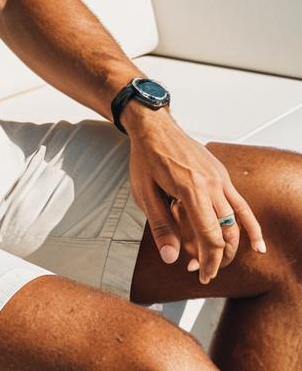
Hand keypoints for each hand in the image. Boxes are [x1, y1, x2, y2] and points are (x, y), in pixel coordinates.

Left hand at [125, 107, 264, 285]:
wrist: (154, 126)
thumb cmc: (146, 157)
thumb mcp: (144, 192)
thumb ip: (160, 226)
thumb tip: (171, 259)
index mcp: (191, 189)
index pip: (210, 236)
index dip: (208, 261)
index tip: (202, 276)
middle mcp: (211, 185)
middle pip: (225, 233)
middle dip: (217, 257)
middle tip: (202, 271)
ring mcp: (220, 179)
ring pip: (236, 222)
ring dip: (231, 246)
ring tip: (220, 262)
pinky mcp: (222, 175)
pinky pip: (242, 205)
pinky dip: (251, 226)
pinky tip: (257, 245)